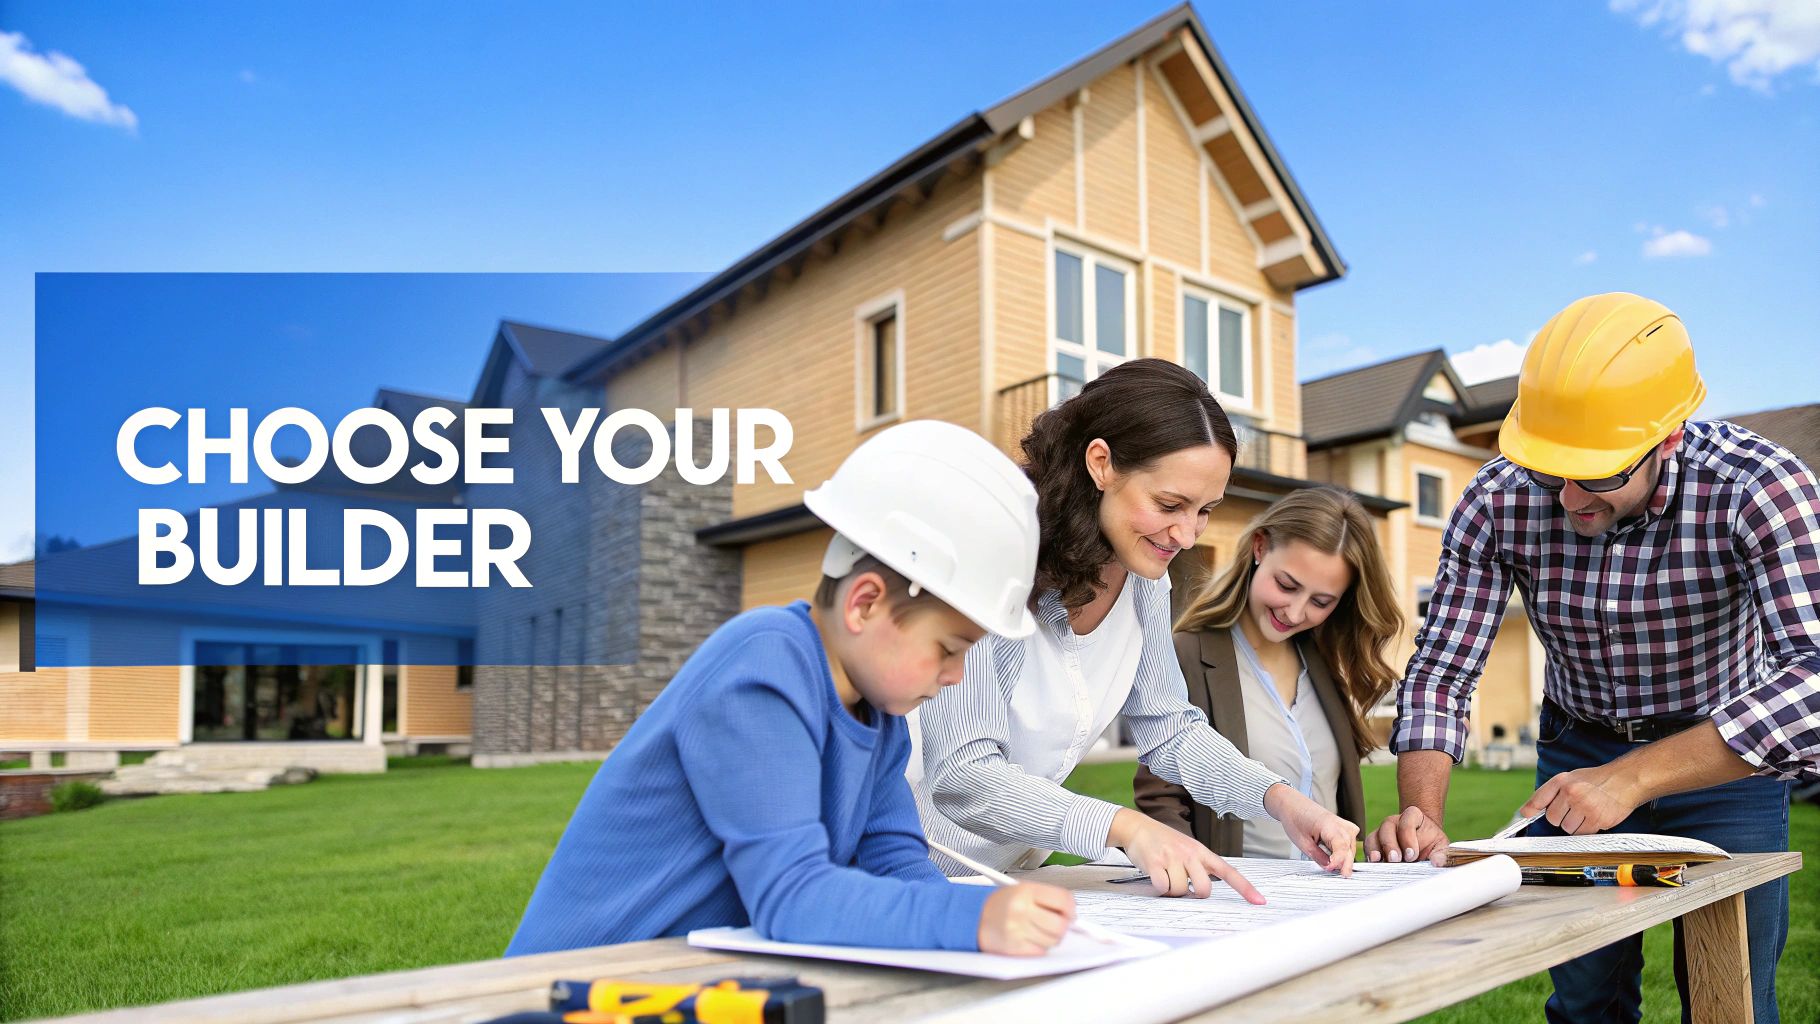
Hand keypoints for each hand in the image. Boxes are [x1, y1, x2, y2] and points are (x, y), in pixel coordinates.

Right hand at [977, 882, 1073, 955]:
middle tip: (1056, 924)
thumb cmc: (998, 904)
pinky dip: (1038, 947)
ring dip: (1050, 938)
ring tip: (1037, 930)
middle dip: (1062, 927)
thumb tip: (1071, 912)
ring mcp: (1017, 930)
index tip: (1070, 913)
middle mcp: (1021, 910)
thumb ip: (1046, 898)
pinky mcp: (1014, 947)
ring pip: (1052, 940)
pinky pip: (1039, 951)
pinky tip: (1028, 938)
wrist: (972, 917)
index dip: (1071, 908)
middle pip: (1060, 925)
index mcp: (1025, 891)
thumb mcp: (1021, 890)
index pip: (1062, 899)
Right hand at [1110, 808, 1264, 902]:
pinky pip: (1163, 887)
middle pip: (1205, 890)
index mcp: (1202, 852)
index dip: (1245, 888)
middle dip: (1195, 895)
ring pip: (1182, 891)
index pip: (1229, 872)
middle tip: (1184, 887)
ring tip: (1165, 875)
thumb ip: (1199, 868)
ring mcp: (1173, 857)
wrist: (1138, 827)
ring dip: (1173, 890)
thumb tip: (1204, 894)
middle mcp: (1190, 854)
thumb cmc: (1165, 843)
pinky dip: (1159, 887)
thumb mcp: (1187, 849)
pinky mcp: (1155, 862)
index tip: (1260, 902)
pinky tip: (1156, 875)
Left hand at [1263, 783, 1357, 875]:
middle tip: (1343, 876)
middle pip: (1348, 848)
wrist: (1293, 805)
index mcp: (1329, 825)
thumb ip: (1318, 856)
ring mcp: (1344, 824)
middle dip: (1346, 863)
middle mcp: (1340, 824)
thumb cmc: (1295, 820)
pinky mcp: (1343, 826)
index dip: (1338, 860)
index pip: (1341, 847)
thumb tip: (1329, 868)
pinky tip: (1338, 857)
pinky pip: (1350, 842)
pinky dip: (1346, 851)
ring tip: (1337, 868)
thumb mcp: (1302, 842)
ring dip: (1346, 858)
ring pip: (1351, 846)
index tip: (1332, 869)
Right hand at [1365, 805, 1450, 864]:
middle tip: (1395, 859)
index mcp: (1412, 816)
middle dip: (1390, 844)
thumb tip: (1437, 862)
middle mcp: (1394, 821)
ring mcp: (1382, 831)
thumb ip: (1442, 853)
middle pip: (1387, 827)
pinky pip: (1368, 847)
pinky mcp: (1375, 843)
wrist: (1422, 844)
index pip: (1407, 820)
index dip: (1408, 836)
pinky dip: (1369, 855)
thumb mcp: (1441, 846)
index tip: (1412, 854)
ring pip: (1374, 836)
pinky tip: (1374, 864)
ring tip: (1378, 861)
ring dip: (1375, 850)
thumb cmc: (1431, 843)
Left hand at [1522, 763, 1641, 834]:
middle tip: (1573, 810)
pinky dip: (1587, 829)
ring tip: (1585, 813)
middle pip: (1553, 819)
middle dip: (1561, 817)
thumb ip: (1550, 793)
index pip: (1539, 798)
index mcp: (1562, 781)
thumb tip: (1527, 811)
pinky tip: (1594, 817)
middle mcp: (1571, 793)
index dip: (1531, 809)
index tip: (1525, 816)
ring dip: (1575, 825)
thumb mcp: (1571, 778)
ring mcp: (1585, 807)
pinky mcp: (1598, 819)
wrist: (1625, 780)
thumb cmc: (1597, 780)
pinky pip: (1583, 833)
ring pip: (1568, 828)